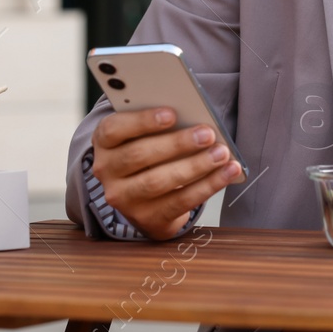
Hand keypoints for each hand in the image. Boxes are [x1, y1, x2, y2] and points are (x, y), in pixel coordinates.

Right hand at [91, 107, 243, 239]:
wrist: (145, 197)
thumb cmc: (151, 151)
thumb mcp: (145, 134)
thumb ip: (159, 124)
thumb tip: (193, 117)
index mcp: (104, 142)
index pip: (114, 130)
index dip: (142, 121)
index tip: (172, 113)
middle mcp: (107, 171)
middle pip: (139, 155)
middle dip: (177, 144)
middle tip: (207, 134)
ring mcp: (124, 198)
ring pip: (158, 182)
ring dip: (195, 166)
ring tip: (221, 153)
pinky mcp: (147, 218)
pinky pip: (180, 202)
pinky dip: (208, 185)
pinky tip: (228, 172)